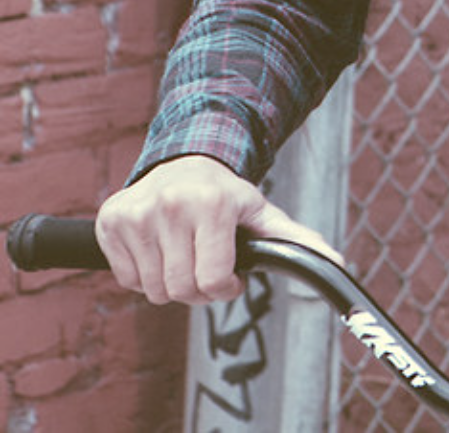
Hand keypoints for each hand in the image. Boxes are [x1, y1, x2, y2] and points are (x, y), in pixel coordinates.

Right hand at [95, 154, 340, 305]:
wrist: (186, 160)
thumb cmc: (227, 195)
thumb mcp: (262, 213)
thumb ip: (297, 242)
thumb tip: (337, 264)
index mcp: (212, 203)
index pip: (214, 281)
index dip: (226, 288)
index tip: (231, 277)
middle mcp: (171, 204)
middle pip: (181, 290)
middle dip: (199, 289)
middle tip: (206, 265)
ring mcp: (136, 212)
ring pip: (152, 290)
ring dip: (171, 283)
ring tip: (184, 252)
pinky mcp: (110, 219)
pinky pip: (125, 279)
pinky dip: (144, 274)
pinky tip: (159, 247)